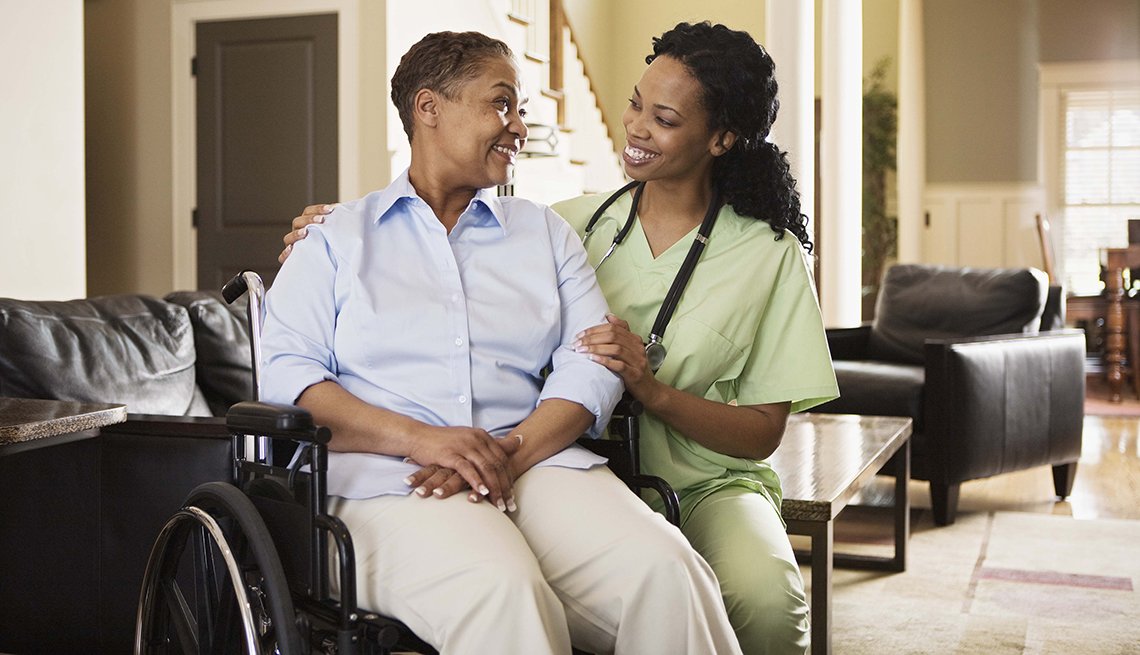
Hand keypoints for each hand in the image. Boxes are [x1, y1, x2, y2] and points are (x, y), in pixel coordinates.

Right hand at [278, 203, 335, 263]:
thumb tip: (342, 210)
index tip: (331, 209)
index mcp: (307, 224)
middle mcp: (298, 233)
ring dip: (296, 234)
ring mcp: (293, 246)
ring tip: (305, 232)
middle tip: (321, 220)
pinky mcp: (293, 260)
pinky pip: (284, 257)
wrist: (328, 269)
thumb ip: (335, 223)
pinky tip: (292, 249)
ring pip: (288, 238)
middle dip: (309, 219)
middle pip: (298, 222)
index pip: (308, 212)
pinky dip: (286, 253)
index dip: (318, 209)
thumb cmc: (332, 248)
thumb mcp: (334, 235)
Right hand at [406, 428, 522, 510]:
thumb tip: (520, 441)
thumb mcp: (471, 440)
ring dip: (494, 488)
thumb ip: (493, 444)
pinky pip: (467, 469)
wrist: (418, 436)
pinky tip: (482, 493)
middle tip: (509, 506)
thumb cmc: (444, 442)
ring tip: (499, 504)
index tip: (513, 497)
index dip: (509, 479)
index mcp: (483, 436)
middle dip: (505, 487)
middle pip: (497, 465)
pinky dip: (476, 481)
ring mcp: (464, 445)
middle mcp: (476, 439)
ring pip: (486, 468)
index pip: (502, 459)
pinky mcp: (450, 454)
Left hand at [574, 314, 659, 398]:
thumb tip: (609, 316)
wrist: (650, 390)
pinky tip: (594, 359)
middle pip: (613, 336)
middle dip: (592, 338)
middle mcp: (637, 348)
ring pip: (616, 349)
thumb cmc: (636, 369)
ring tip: (582, 350)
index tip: (580, 335)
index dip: (595, 330)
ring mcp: (637, 361)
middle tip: (578, 343)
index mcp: (635, 339)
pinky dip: (605, 361)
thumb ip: (621, 333)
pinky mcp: (635, 374)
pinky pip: (619, 365)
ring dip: (596, 348)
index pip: (613, 328)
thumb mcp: (630, 349)